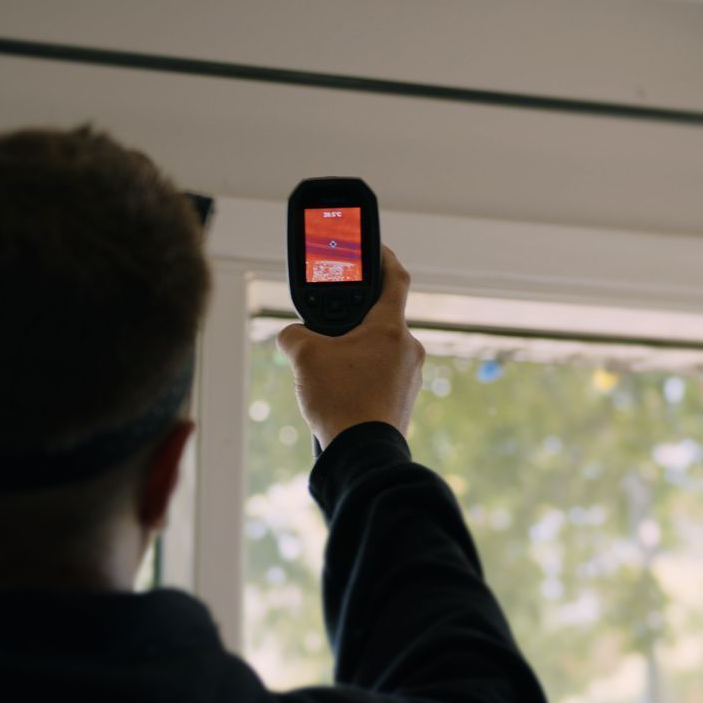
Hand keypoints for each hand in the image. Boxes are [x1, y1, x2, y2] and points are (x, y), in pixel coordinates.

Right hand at [277, 245, 424, 447]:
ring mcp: (410, 377)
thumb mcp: (304, 357)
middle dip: (355, 320)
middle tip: (331, 325)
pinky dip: (361, 375)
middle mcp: (409, 349)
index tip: (376, 250)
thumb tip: (292, 335)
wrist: (362, 452)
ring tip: (329, 367)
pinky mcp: (404, 400)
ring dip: (356, 351)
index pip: (395, 278)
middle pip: (382, 319)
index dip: (384, 258)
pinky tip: (339, 391)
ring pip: (380, 350)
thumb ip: (294, 334)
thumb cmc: (340, 400)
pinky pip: (382, 376)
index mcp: (390, 328)